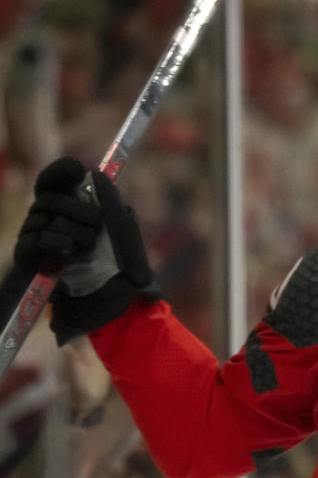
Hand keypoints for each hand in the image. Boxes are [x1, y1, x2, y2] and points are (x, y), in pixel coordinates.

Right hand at [14, 157, 159, 343]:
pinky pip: (34, 240)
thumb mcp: (126, 234)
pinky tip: (68, 252)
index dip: (60, 171)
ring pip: (41, 217)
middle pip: (48, 197)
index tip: (77, 170)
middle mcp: (51, 220)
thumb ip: (112, 204)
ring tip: (86, 249)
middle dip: (76, 210)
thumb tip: (97, 174)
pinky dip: (54, 243)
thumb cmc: (125, 270)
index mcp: (73, 209)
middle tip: (95, 229)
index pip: (54, 180)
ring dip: (71, 232)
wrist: (117, 307)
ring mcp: (38, 238)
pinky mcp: (30, 259)